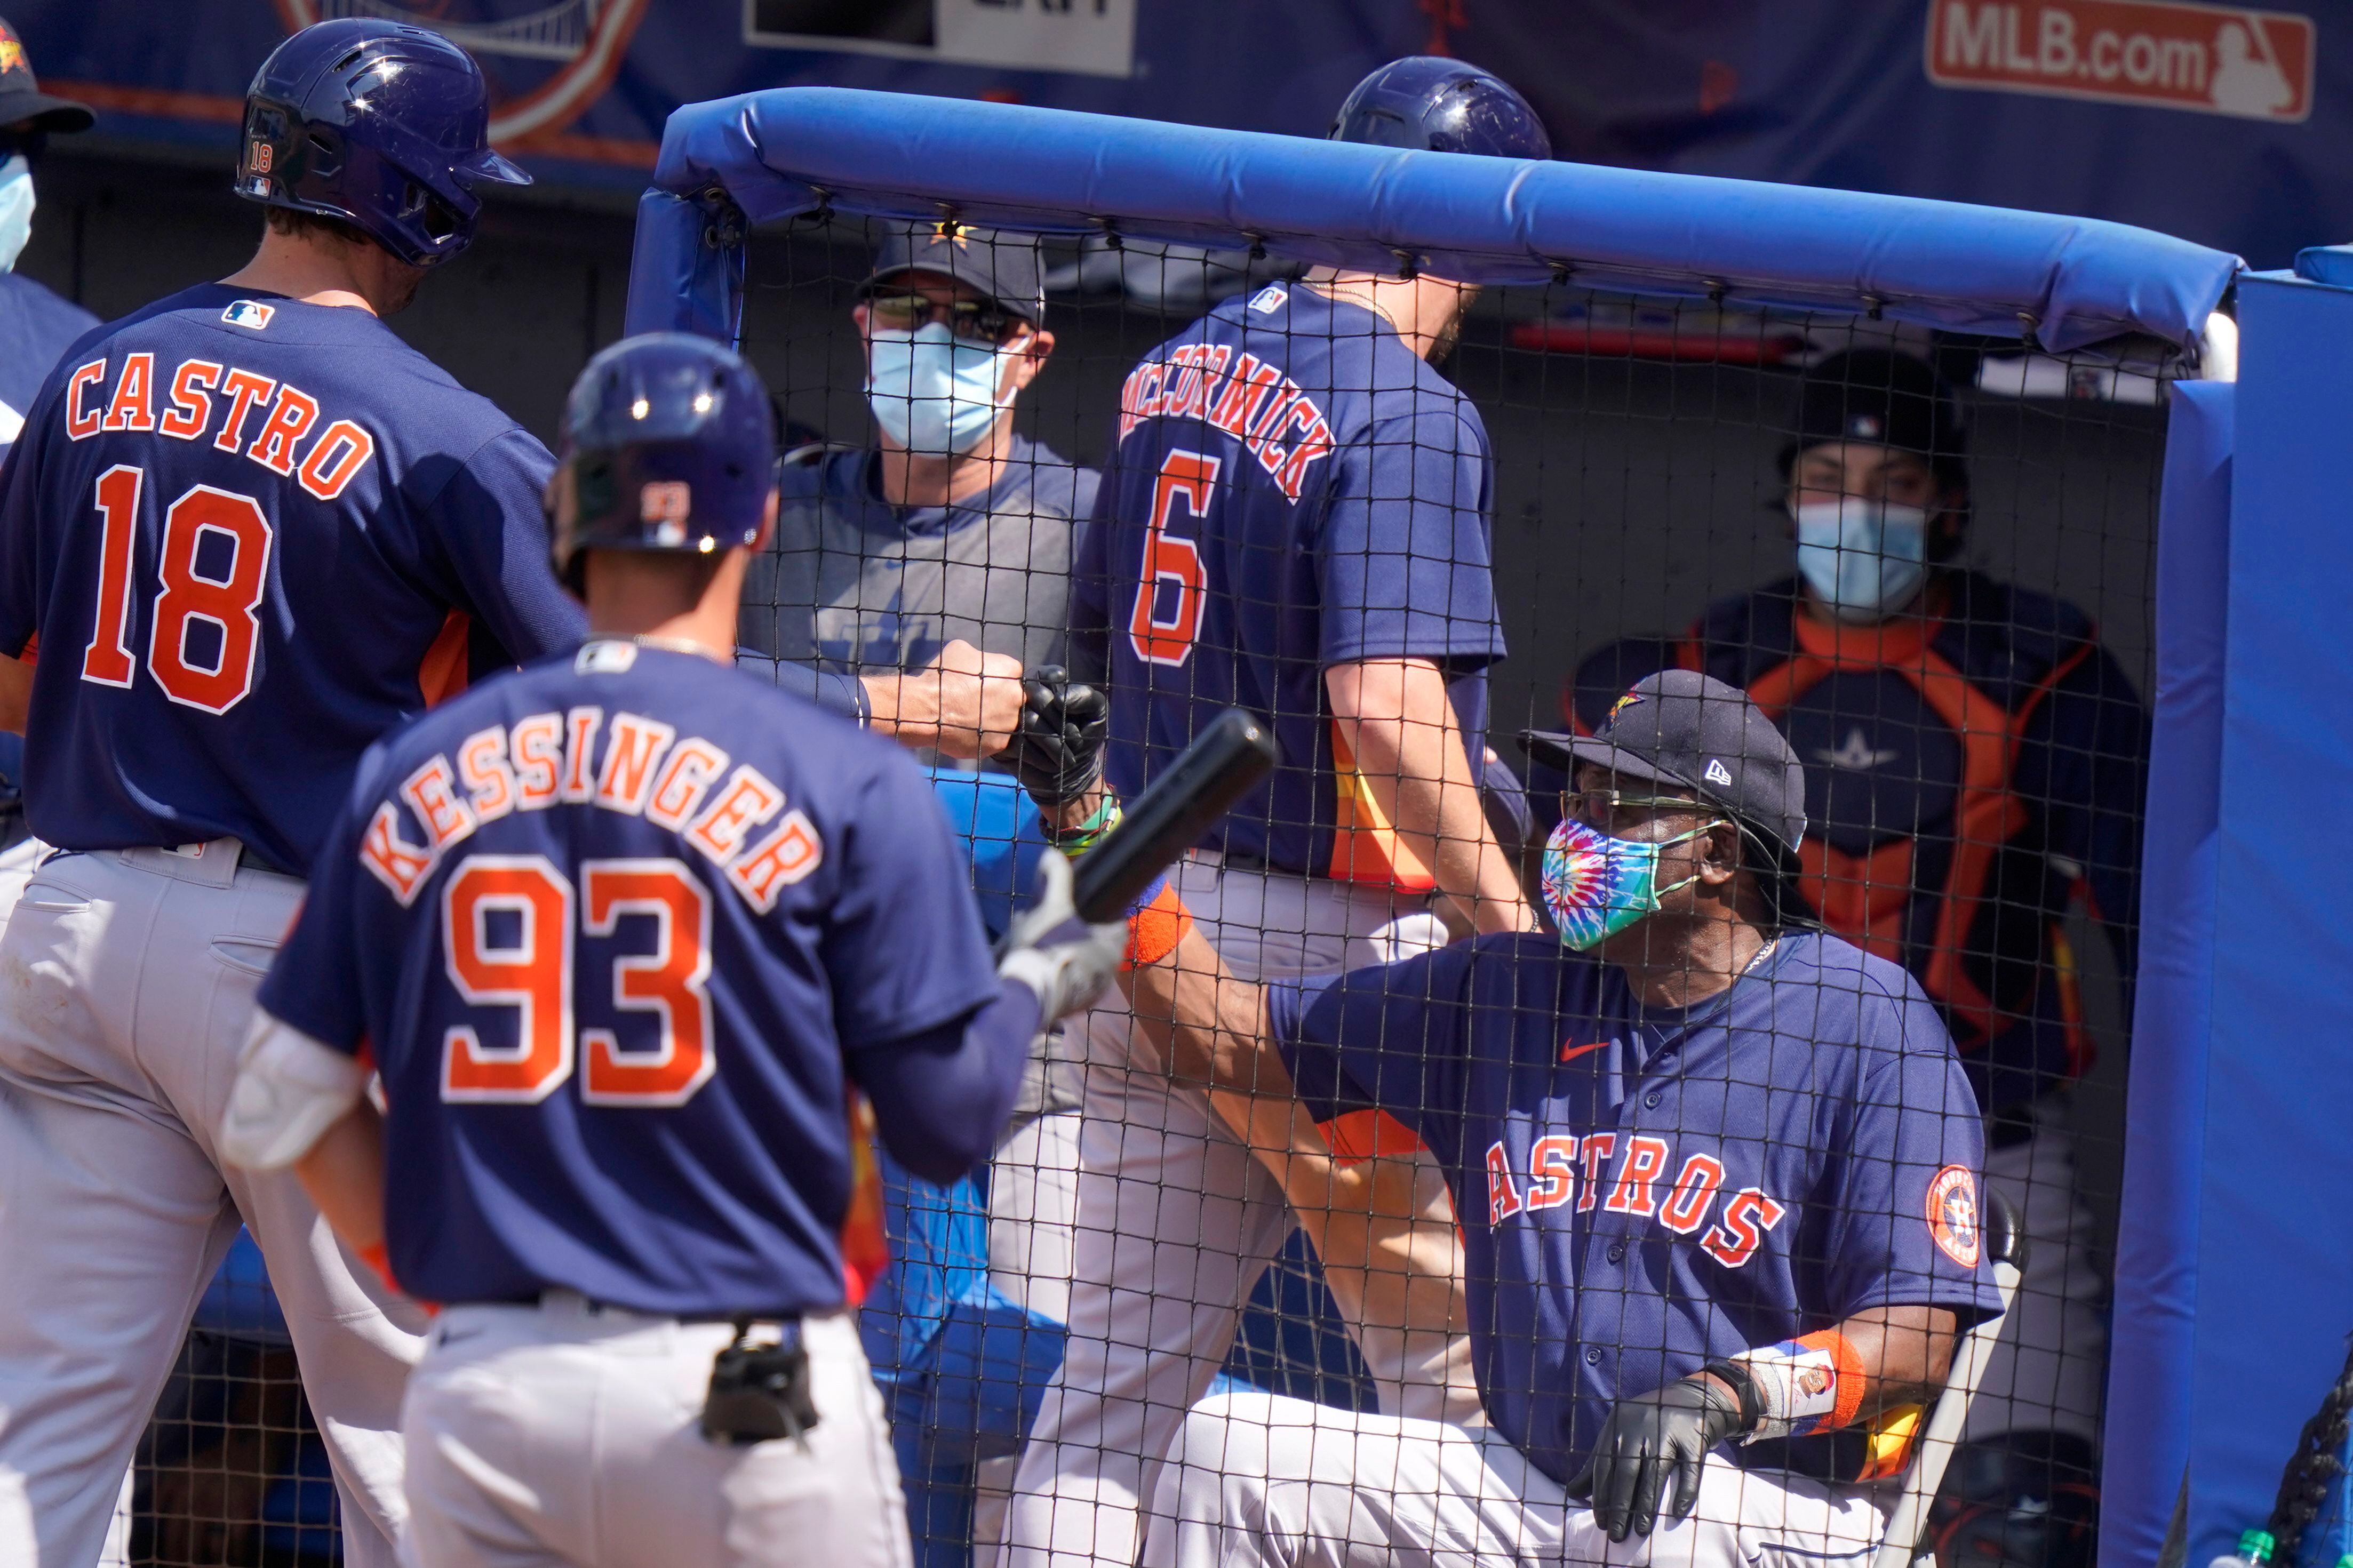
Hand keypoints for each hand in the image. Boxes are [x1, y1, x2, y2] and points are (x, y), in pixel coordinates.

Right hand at [862, 639, 1024, 759]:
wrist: (926, 709)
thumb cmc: (943, 677)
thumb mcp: (961, 650)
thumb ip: (980, 657)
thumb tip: (980, 665)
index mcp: (1011, 670)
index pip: (1012, 675)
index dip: (998, 680)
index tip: (985, 685)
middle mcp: (1016, 697)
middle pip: (1013, 699)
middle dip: (999, 700)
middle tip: (978, 704)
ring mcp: (1010, 723)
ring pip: (1006, 721)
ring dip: (994, 720)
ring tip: (972, 720)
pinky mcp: (1000, 744)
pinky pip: (996, 739)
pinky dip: (985, 737)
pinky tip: (969, 732)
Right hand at [995, 665, 1109, 806]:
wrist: (1072, 773)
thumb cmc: (1085, 737)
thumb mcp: (1096, 713)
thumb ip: (1085, 696)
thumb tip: (1059, 699)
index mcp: (1045, 684)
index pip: (1046, 674)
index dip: (1059, 689)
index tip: (1073, 711)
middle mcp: (1024, 698)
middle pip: (1035, 694)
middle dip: (1060, 721)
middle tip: (1075, 741)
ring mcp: (1010, 720)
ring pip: (1028, 720)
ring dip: (1053, 741)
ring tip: (1068, 756)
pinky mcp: (1002, 743)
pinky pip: (1018, 743)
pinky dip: (1040, 756)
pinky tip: (1052, 763)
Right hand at [997, 850, 1126, 1024]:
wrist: (1027, 994)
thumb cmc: (1045, 946)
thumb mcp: (1051, 906)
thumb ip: (1056, 878)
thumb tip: (1052, 854)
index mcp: (1111, 945)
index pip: (1116, 924)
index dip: (1100, 914)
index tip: (1080, 909)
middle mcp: (1109, 971)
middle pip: (1098, 945)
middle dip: (1078, 934)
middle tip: (1056, 927)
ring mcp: (1094, 992)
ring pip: (1085, 966)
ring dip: (1070, 956)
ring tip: (1044, 947)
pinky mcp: (1077, 1008)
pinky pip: (1073, 986)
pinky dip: (1062, 976)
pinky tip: (1042, 969)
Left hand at [1566, 1374, 1745, 1542]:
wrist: (1692, 1398)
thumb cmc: (1647, 1424)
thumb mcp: (1618, 1436)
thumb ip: (1596, 1464)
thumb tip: (1571, 1493)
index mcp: (1618, 1426)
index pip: (1605, 1466)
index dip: (1601, 1496)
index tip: (1600, 1523)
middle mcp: (1640, 1427)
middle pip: (1627, 1472)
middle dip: (1619, 1506)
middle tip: (1616, 1535)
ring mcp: (1667, 1431)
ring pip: (1655, 1473)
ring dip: (1646, 1504)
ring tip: (1639, 1531)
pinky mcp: (1693, 1438)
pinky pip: (1690, 1470)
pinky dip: (1685, 1492)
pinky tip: (1676, 1514)